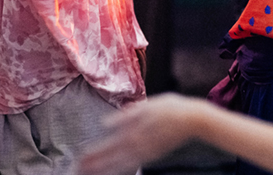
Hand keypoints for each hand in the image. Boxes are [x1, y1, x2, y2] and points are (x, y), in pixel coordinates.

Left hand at [81, 94, 202, 174]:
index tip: (79, 160)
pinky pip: (133, 165)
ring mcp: (146, 153)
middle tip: (78, 171)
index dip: (93, 154)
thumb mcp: (147, 106)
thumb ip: (125, 116)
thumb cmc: (171, 108)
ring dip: (105, 170)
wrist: (193, 120)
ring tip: (91, 173)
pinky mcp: (153, 155)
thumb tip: (105, 123)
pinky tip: (115, 170)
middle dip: (94, 166)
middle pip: (111, 160)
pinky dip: (121, 169)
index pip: (108, 147)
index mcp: (134, 132)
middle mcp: (138, 146)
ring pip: (121, 165)